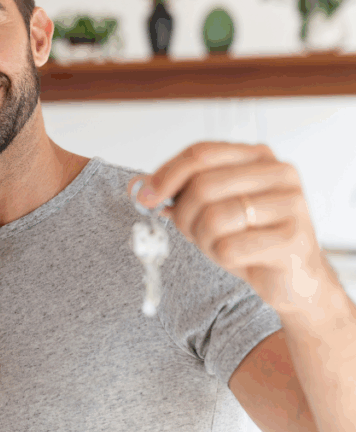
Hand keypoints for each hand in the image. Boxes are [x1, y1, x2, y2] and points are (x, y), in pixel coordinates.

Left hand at [130, 142, 331, 310]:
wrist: (293, 278)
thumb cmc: (249, 237)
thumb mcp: (209, 209)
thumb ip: (177, 193)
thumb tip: (138, 187)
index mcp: (257, 156)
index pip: (201, 153)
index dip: (166, 175)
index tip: (145, 197)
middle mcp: (279, 173)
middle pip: (203, 186)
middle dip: (184, 215)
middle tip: (189, 231)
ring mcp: (291, 204)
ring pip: (215, 218)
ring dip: (204, 239)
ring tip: (219, 244)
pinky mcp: (293, 238)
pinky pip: (231, 248)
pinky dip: (223, 258)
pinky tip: (240, 258)